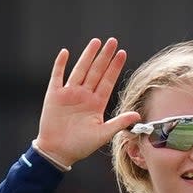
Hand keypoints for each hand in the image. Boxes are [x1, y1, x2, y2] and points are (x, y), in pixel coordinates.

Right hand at [33, 38, 141, 166]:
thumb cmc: (81, 145)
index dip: (115, 67)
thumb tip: (138, 116)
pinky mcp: (54, 95)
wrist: (58, 151)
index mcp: (96, 103)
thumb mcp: (103, 134)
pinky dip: (60, 64)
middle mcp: (84, 95)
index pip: (108, 81)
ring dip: (87, 56)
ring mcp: (69, 93)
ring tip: (96, 42)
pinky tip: (66, 53)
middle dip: (104, 56)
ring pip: (80, 70)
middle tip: (113, 41)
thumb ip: (119, 123)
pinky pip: (57, 76)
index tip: (122, 53)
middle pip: (96, 71)